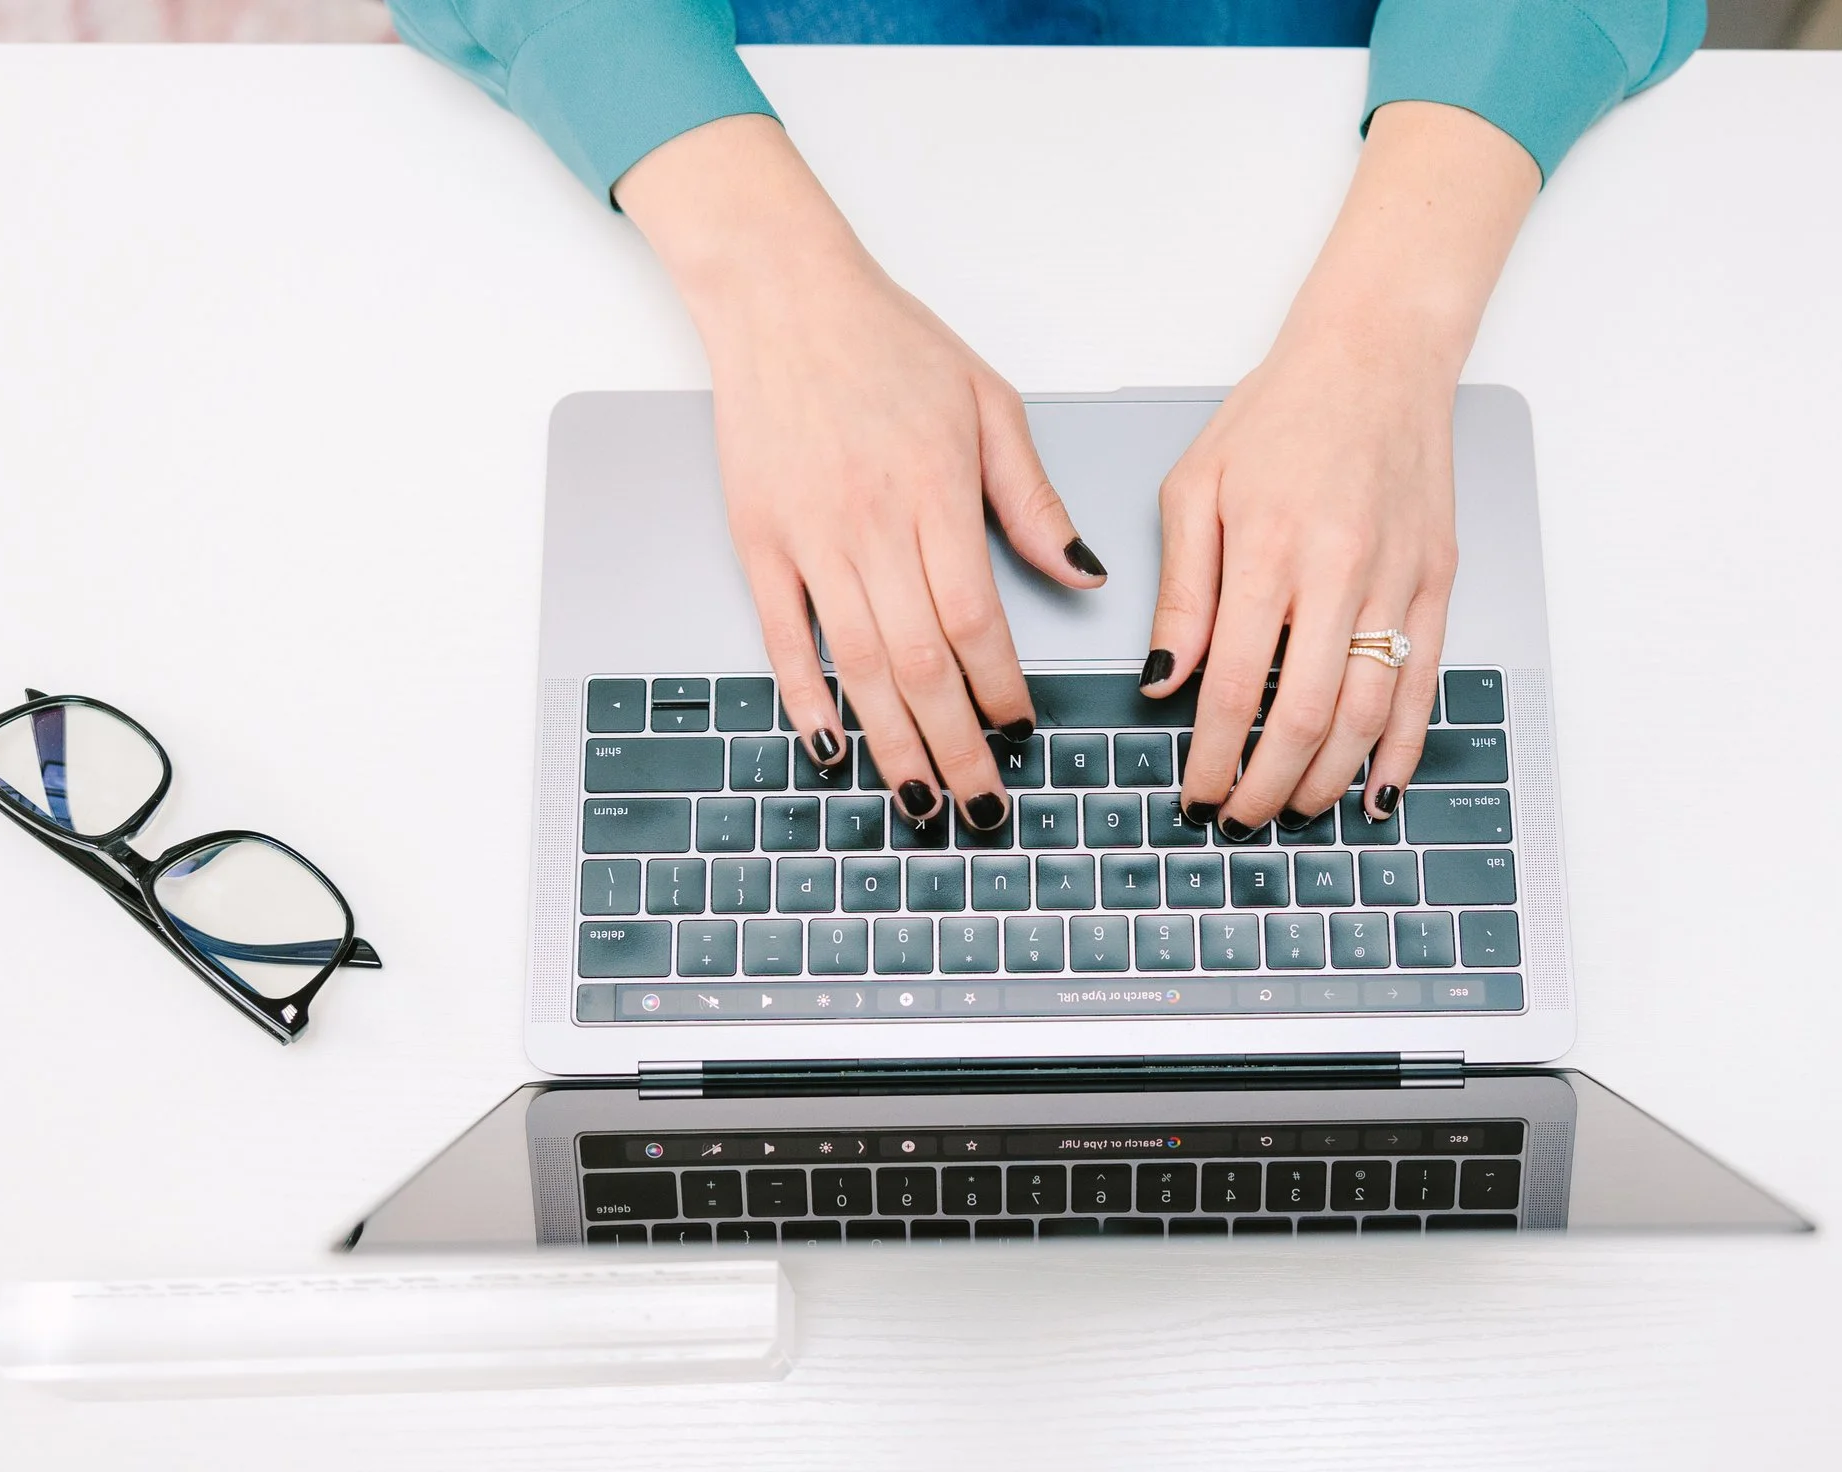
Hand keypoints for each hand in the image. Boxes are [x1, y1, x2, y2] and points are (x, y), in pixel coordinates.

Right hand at [618, 117, 1101, 832]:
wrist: (782, 294)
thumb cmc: (890, 341)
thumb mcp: (989, 404)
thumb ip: (1033, 498)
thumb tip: (1083, 574)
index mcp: (937, 493)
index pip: (977, 620)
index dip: (1000, 690)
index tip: (1019, 730)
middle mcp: (871, 523)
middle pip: (920, 662)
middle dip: (956, 746)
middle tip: (981, 807)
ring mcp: (808, 536)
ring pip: (855, 664)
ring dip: (891, 741)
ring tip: (919, 798)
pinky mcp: (758, 538)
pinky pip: (781, 636)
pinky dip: (804, 696)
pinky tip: (829, 744)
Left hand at [1145, 102, 1537, 834]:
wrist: (1376, 356)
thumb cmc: (1279, 415)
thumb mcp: (1196, 489)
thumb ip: (1181, 595)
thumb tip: (1162, 684)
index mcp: (1269, 546)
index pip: (1236, 684)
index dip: (1215, 756)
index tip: (1197, 793)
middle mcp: (1340, 568)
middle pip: (1306, 714)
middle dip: (1269, 784)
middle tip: (1241, 818)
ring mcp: (1399, 578)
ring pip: (1371, 710)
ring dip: (1332, 776)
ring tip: (1296, 808)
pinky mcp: (1439, 580)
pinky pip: (1427, 682)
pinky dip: (1405, 745)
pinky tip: (1378, 785)